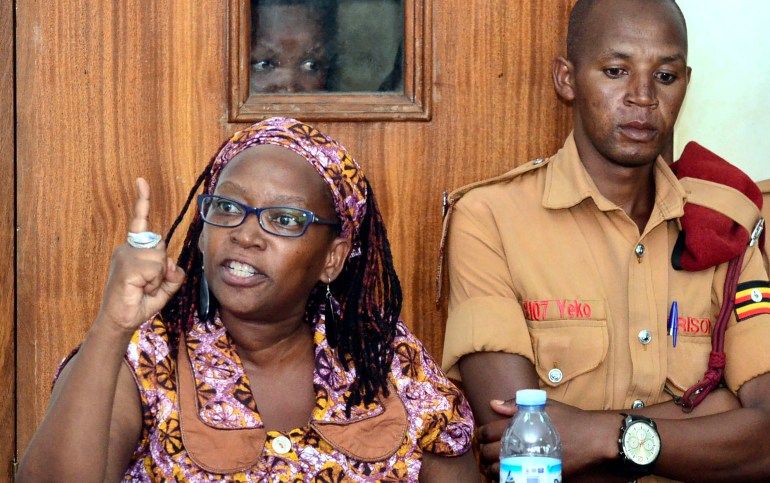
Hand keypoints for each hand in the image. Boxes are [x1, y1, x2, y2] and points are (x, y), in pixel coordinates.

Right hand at [96, 178, 184, 332]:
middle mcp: (127, 248)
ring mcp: (124, 256)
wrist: (121, 321)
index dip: (143, 201)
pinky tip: (140, 289)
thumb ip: (174, 274)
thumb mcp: (164, 287)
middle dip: (163, 268)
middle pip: (161, 246)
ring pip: (160, 258)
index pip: (141, 221)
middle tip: (149, 285)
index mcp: (134, 249)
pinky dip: (153, 282)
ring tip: (144, 288)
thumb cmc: (140, 302)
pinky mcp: (126, 267)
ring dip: (158, 277)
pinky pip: (154, 268)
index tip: (142, 181)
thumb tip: (173, 263)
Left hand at [479, 397, 619, 479]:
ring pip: (499, 472)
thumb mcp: (545, 405)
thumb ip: (516, 404)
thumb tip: (493, 404)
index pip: (488, 432)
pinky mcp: (541, 475)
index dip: (481, 435)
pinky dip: (508, 480)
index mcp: (519, 425)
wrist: (594, 438)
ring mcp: (530, 463)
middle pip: (490, 453)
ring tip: (493, 467)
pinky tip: (509, 476)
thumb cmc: (570, 419)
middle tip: (485, 453)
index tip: (482, 437)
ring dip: (492, 470)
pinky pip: (516, 482)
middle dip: (483, 453)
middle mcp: (521, 445)